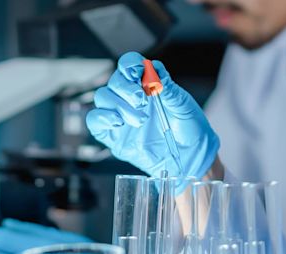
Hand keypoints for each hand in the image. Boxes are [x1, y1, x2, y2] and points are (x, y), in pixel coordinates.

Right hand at [87, 52, 219, 183]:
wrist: (190, 157)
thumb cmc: (189, 129)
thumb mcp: (183, 105)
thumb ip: (168, 88)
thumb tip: (155, 71)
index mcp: (147, 84)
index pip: (129, 65)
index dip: (129, 64)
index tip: (137, 72)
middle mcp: (130, 98)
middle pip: (114, 81)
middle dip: (125, 88)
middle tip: (141, 101)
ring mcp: (120, 115)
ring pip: (103, 98)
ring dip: (119, 105)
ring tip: (140, 120)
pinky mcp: (112, 134)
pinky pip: (95, 120)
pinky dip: (102, 118)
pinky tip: (117, 123)